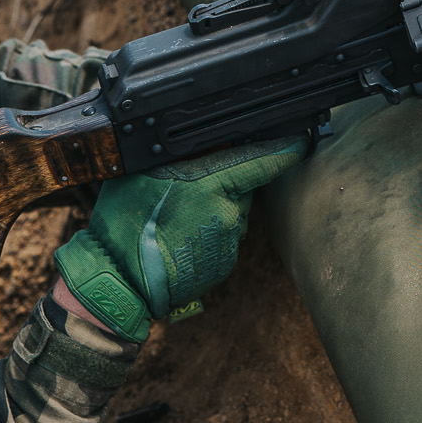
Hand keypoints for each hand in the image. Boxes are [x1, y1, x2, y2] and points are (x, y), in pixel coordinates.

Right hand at [53, 136, 310, 340]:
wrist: (119, 283)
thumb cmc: (124, 223)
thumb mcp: (144, 172)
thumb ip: (178, 155)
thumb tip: (201, 142)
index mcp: (209, 184)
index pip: (259, 161)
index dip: (283, 148)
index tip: (301, 140)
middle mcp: (226, 213)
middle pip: (241, 187)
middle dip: (223, 183)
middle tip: (186, 190)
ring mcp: (227, 242)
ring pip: (232, 214)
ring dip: (214, 211)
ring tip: (175, 220)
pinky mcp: (223, 265)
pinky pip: (224, 238)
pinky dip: (209, 235)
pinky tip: (181, 239)